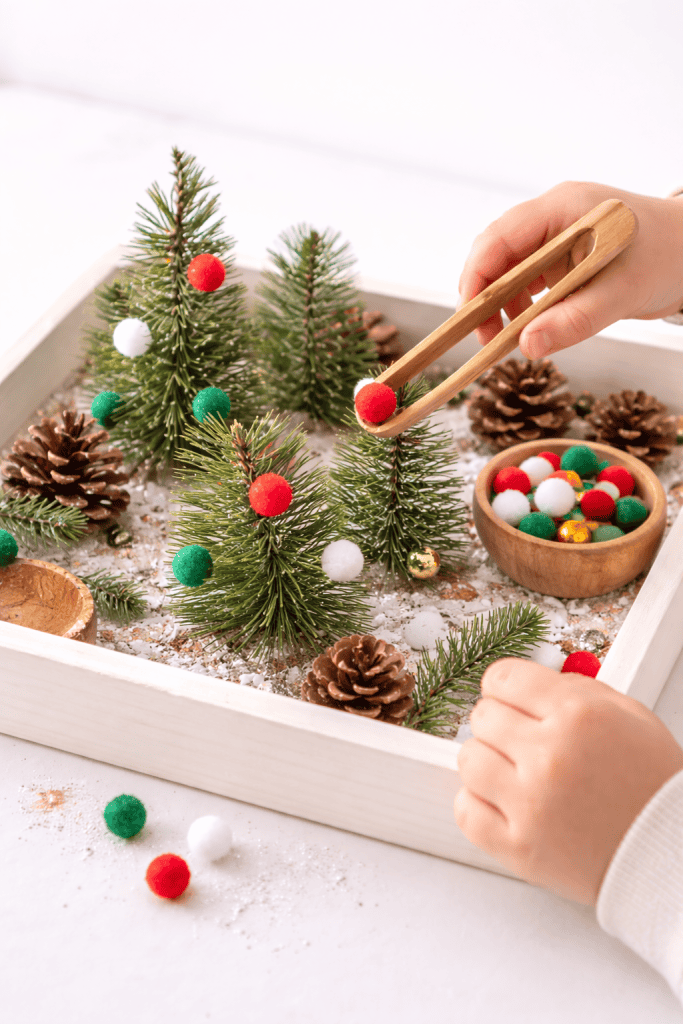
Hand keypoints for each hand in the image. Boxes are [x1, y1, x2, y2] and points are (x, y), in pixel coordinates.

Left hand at [454, 657, 682, 906]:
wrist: (672, 855)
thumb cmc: (654, 787)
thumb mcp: (630, 717)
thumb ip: (577, 690)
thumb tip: (530, 684)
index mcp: (579, 714)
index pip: (502, 678)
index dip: (503, 687)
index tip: (509, 699)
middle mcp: (550, 755)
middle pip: (482, 717)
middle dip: (499, 724)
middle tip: (519, 741)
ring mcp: (531, 803)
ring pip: (469, 760)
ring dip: (486, 762)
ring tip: (513, 773)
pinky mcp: (520, 847)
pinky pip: (465, 812)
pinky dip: (477, 805)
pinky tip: (503, 803)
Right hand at [458, 181, 682, 359]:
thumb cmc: (668, 257)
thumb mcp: (623, 292)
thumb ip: (574, 320)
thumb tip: (527, 346)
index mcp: (564, 207)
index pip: (500, 237)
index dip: (477, 276)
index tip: (469, 316)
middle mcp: (553, 216)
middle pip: (496, 252)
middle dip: (484, 295)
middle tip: (483, 337)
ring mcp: (556, 234)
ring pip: (508, 268)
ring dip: (500, 304)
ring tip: (504, 338)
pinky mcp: (562, 255)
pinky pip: (528, 279)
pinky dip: (521, 305)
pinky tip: (526, 326)